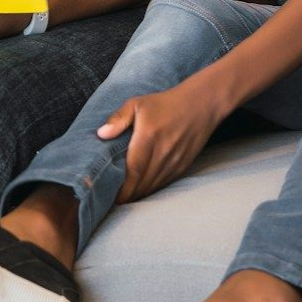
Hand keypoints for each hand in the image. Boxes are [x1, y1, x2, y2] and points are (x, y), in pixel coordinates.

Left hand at [96, 78, 227, 202]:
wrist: (200, 105)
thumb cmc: (165, 104)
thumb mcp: (137, 104)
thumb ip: (118, 119)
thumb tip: (101, 134)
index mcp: (148, 137)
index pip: (132, 171)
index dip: (121, 188)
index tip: (109, 194)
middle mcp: (163, 153)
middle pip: (141, 185)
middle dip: (126, 195)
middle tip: (111, 198)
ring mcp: (174, 162)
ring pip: (152, 187)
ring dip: (137, 194)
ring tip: (123, 196)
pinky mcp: (182, 167)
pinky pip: (163, 184)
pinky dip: (150, 189)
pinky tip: (140, 188)